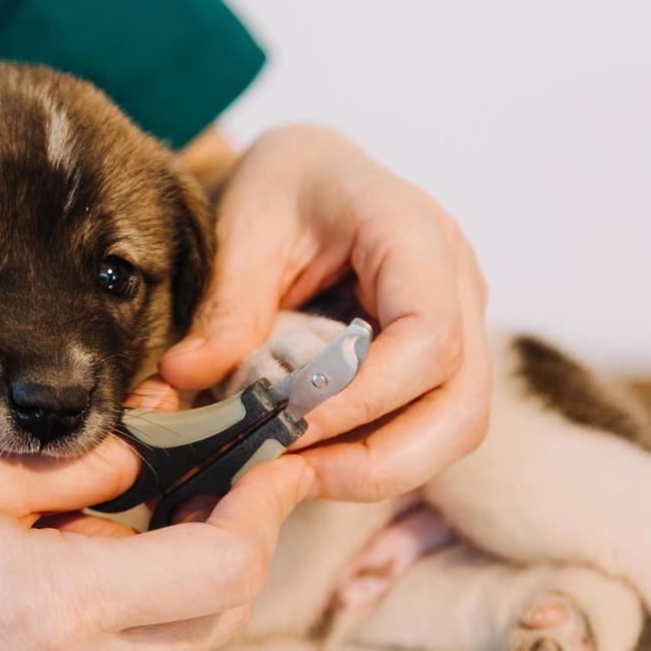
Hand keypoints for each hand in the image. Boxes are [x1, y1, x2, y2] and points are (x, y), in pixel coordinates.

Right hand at [0, 420, 309, 650]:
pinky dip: (148, 626)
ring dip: (197, 588)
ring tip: (162, 520)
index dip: (261, 511)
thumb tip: (151, 457)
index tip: (267, 466)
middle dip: (240, 544)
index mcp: (60, 606)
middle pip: (222, 618)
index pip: (223, 567)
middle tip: (224, 483)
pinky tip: (108, 575)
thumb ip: (83, 466)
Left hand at [162, 125, 490, 500]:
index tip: (292, 425)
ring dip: (382, 468)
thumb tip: (187, 376)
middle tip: (297, 476)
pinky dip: (378, 457)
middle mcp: (458, 282)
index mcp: (415, 233)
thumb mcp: (244, 226)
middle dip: (383, 458)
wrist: (313, 174)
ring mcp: (463, 323)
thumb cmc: (286, 187)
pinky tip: (315, 460)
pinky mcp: (445, 360)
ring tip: (300, 475)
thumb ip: (227, 302)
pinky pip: (433, 427)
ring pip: (458, 426)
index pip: (429, 336)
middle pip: (463, 401)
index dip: (366, 396)